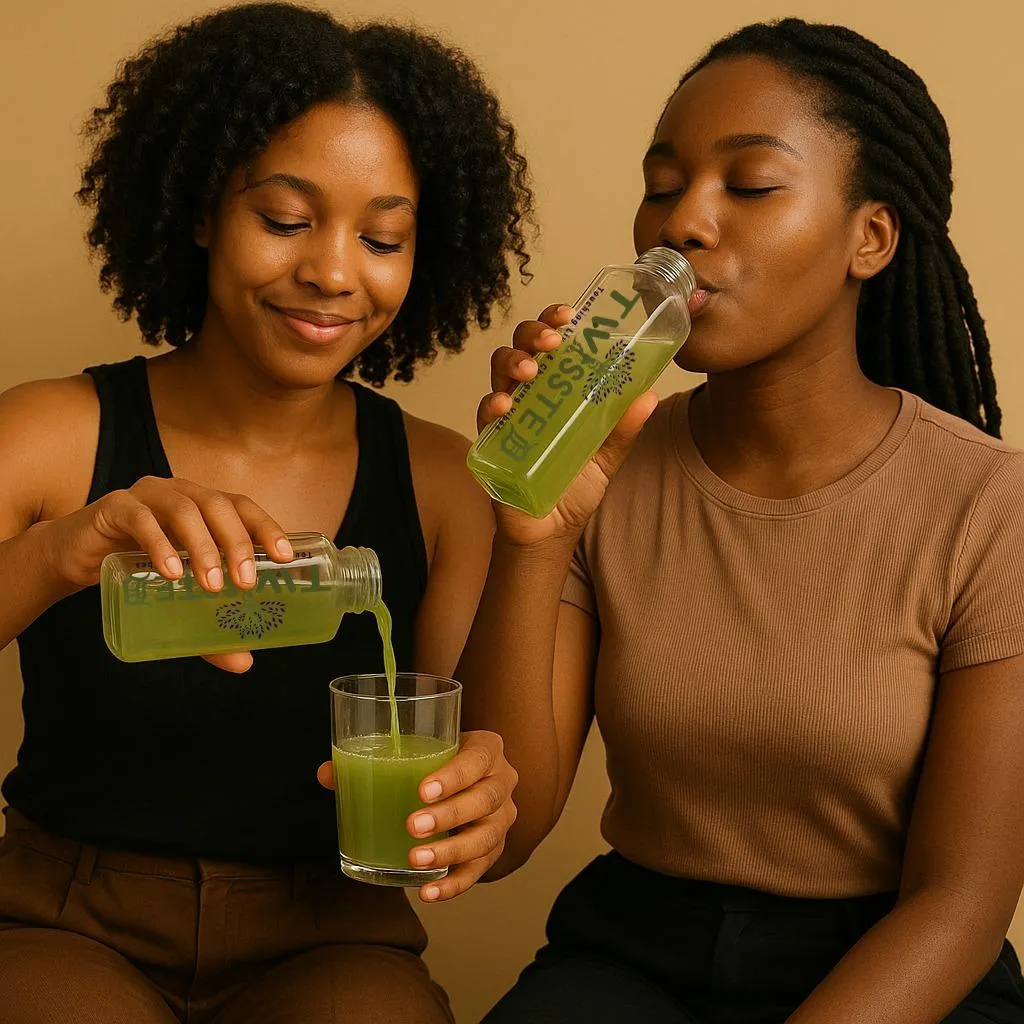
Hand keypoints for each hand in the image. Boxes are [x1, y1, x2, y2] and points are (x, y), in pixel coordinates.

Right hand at [45, 476, 292, 671]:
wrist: (77, 557)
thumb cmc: (139, 569)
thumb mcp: (178, 596)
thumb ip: (208, 625)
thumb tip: (244, 663)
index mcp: (205, 506)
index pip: (244, 507)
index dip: (266, 527)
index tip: (285, 557)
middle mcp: (182, 493)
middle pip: (219, 505)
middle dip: (237, 542)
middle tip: (246, 582)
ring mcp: (149, 495)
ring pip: (185, 510)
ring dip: (202, 546)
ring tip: (210, 585)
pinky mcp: (115, 507)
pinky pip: (140, 519)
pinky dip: (159, 544)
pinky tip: (170, 572)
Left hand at [316, 730, 517, 901]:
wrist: (465, 780)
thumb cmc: (436, 762)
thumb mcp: (414, 753)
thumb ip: (372, 761)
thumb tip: (328, 773)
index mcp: (486, 750)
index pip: (478, 759)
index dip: (454, 776)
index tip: (423, 790)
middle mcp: (501, 782)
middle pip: (484, 800)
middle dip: (448, 816)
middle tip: (411, 826)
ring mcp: (501, 818)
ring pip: (486, 838)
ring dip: (450, 851)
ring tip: (415, 860)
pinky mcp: (494, 849)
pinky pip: (479, 870)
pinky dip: (454, 884)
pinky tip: (428, 893)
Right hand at [477, 304, 657, 546]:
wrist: (551, 530)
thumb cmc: (574, 488)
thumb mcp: (606, 457)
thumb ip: (624, 429)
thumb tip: (649, 396)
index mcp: (557, 389)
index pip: (551, 343)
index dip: (554, 321)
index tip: (570, 314)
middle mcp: (530, 394)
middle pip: (521, 346)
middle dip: (533, 333)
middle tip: (553, 341)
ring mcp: (507, 415)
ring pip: (499, 370)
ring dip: (514, 361)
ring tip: (532, 369)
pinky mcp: (491, 440)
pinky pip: (484, 414)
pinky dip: (492, 404)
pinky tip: (505, 405)